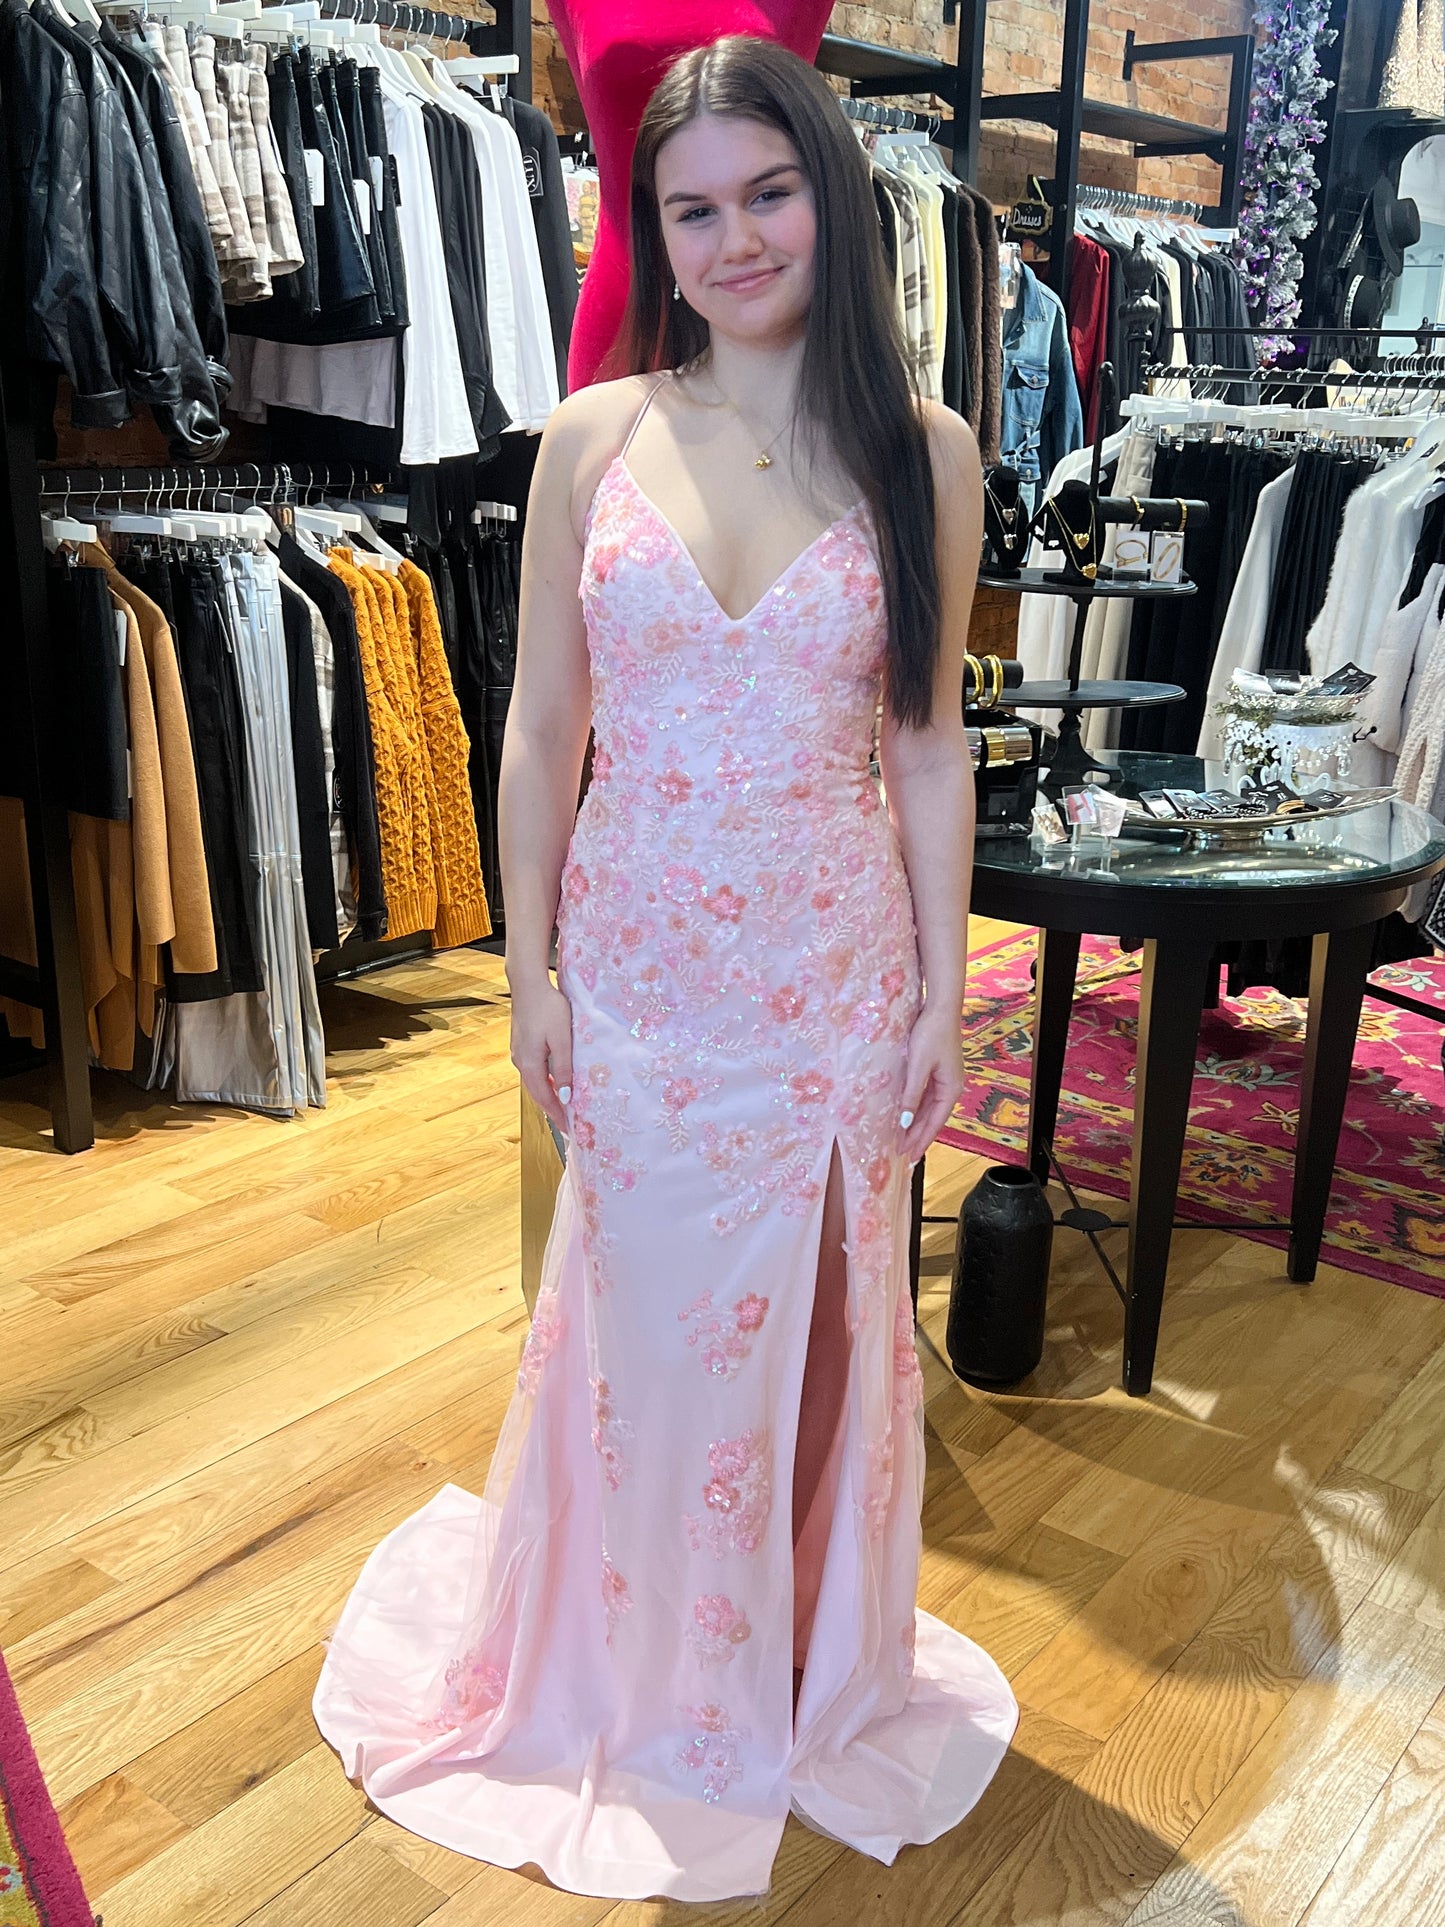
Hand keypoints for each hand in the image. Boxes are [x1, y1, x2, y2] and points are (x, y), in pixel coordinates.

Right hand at [509, 974, 573, 1134]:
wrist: (528, 984)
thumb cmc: (548, 1008)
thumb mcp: (562, 1040)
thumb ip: (564, 1068)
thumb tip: (565, 1096)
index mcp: (530, 1064)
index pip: (545, 1097)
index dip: (557, 1114)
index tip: (569, 1128)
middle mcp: (520, 1061)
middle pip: (538, 1092)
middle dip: (553, 1108)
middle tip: (568, 1122)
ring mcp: (518, 1052)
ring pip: (535, 1081)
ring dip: (548, 1094)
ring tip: (563, 1104)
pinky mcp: (521, 1043)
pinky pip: (533, 1070)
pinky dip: (544, 1080)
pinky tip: (554, 1080)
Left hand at [897, 1000, 964, 1162]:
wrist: (941, 1008)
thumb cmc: (932, 1034)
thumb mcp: (919, 1066)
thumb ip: (912, 1094)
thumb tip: (905, 1121)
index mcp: (951, 1089)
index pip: (934, 1123)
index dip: (921, 1140)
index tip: (909, 1156)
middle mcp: (951, 1087)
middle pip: (932, 1119)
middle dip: (918, 1136)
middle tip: (903, 1154)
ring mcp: (945, 1079)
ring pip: (929, 1109)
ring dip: (916, 1125)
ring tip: (904, 1140)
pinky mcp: (937, 1071)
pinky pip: (926, 1097)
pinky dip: (916, 1109)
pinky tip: (907, 1116)